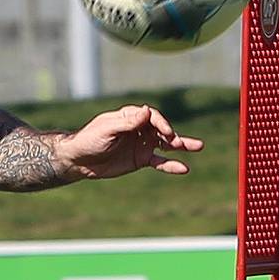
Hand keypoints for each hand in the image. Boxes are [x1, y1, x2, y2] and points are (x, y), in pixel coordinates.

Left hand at [55, 104, 201, 179]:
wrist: (79, 160)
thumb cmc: (89, 140)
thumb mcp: (107, 129)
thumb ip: (127, 122)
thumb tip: (146, 111)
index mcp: (131, 116)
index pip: (151, 117)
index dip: (160, 123)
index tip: (166, 132)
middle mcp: (139, 129)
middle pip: (162, 129)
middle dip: (173, 134)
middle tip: (183, 141)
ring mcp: (141, 144)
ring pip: (166, 144)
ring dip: (181, 145)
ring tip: (198, 146)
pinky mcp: (141, 159)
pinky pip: (160, 161)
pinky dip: (171, 165)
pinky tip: (184, 168)